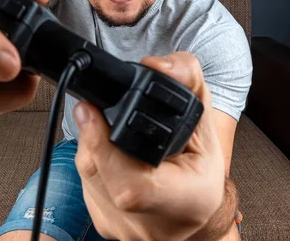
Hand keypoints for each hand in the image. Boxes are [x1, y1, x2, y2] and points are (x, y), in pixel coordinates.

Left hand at [73, 52, 226, 240]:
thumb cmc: (199, 165)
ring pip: (86, 177)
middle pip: (99, 172)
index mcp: (187, 200)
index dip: (104, 147)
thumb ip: (187, 79)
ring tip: (112, 134)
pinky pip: (85, 187)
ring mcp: (124, 231)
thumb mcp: (204, 117)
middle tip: (95, 109)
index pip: (134, 185)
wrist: (194, 209)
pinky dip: (93, 164)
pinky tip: (111, 156)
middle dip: (94, 135)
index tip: (90, 111)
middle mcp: (153, 225)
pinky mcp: (105, 227)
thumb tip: (157, 65)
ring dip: (91, 147)